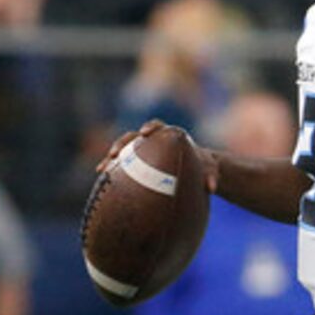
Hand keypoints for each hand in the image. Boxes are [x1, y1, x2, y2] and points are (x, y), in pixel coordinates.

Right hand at [96, 119, 215, 190]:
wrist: (197, 169)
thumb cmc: (203, 167)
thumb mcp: (210, 170)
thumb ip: (212, 175)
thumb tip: (212, 188)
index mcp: (168, 136)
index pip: (157, 126)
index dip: (150, 128)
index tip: (144, 134)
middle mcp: (153, 141)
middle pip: (134, 137)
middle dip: (123, 143)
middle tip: (116, 152)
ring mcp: (143, 151)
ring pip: (124, 151)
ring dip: (113, 158)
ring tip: (102, 169)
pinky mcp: (138, 162)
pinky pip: (123, 165)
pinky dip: (113, 170)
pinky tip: (102, 178)